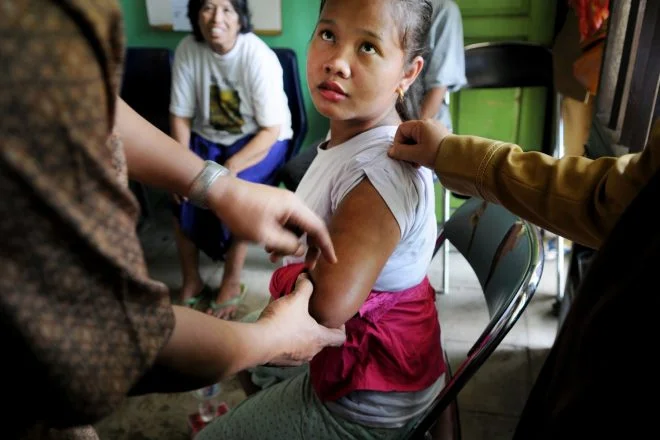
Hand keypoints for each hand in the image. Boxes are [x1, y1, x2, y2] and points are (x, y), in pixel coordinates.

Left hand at [207, 176, 336, 265]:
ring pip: (294, 229)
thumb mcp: (265, 235)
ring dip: (288, 245)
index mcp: (294, 207)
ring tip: (272, 257)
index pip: (318, 228)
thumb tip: (301, 250)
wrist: (220, 193)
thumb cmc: (241, 214)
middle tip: (303, 265)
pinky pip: (284, 226)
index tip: (333, 261)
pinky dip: (280, 239)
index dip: (326, 246)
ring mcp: (282, 204)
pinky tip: (267, 248)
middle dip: (305, 249)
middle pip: (308, 229)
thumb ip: (287, 245)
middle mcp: (293, 204)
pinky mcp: (273, 207)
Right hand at [257, 273, 345, 365]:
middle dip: (317, 329)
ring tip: (293, 321)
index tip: (334, 318)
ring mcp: (295, 360)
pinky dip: (287, 342)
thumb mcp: (296, 299)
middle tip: (311, 315)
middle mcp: (311, 352)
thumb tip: (306, 276)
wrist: (257, 343)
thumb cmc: (282, 322)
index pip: (340, 338)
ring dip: (301, 335)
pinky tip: (278, 330)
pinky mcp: (280, 362)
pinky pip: (289, 351)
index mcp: (319, 339)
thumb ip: (305, 286)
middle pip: (321, 342)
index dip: (341, 327)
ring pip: (304, 347)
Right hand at [389, 119, 450, 168]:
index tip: (400, 154)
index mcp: (421, 125)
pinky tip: (423, 161)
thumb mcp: (416, 155)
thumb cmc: (436, 154)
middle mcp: (428, 124)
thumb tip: (390, 152)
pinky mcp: (439, 136)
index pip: (402, 130)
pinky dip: (421, 150)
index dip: (398, 142)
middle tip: (408, 161)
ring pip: (417, 139)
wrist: (458, 158)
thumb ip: (401, 152)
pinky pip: (425, 141)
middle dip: (406, 149)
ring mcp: (434, 129)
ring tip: (416, 163)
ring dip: (413, 151)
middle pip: (409, 135)